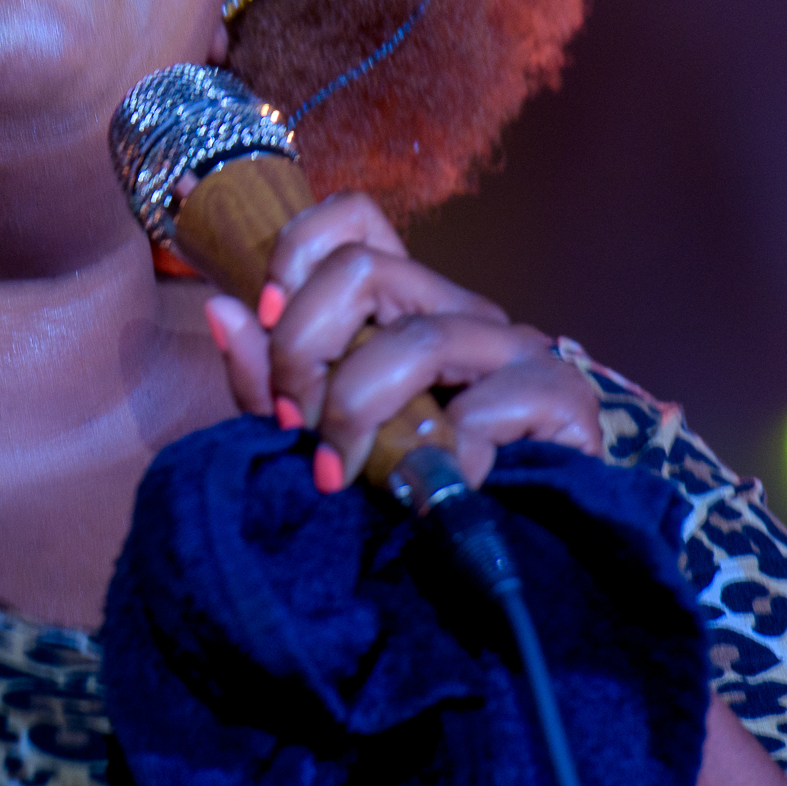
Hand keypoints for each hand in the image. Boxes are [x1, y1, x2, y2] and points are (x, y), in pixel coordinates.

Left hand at [203, 192, 600, 492]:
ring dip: (357, 410)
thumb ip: (267, 379)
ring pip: (415, 338)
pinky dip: (441, 458)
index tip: (265, 318)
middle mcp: (460, 311)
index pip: (354, 219)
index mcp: (404, 307)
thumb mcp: (313, 436)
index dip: (297, 251)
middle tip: (294, 422)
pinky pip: (484, 406)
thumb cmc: (400, 493)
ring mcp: (516, 348)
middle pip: (362, 269)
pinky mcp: (562, 396)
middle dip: (304, 347)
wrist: (508, 566)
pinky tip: (426, 495)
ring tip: (341, 473)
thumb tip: (224, 310)